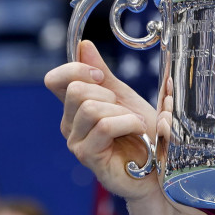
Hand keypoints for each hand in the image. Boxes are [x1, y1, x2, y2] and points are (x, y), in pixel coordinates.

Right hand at [44, 40, 161, 203]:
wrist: (159, 168)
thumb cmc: (143, 136)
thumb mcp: (125, 99)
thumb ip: (104, 76)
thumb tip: (84, 46)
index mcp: (76, 107)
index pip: (55, 80)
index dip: (76, 69)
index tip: (101, 76)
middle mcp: (70, 124)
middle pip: (76, 91)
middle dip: (108, 94)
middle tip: (125, 110)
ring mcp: (76, 142)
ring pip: (90, 108)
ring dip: (122, 112)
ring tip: (135, 125)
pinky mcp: (89, 157)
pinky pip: (103, 127)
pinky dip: (127, 123)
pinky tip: (137, 132)